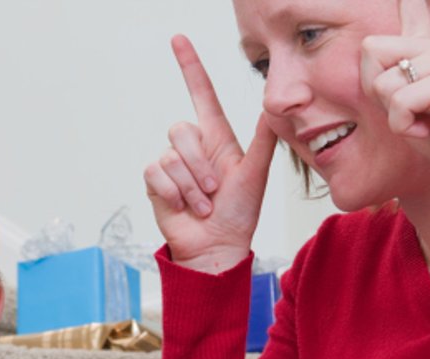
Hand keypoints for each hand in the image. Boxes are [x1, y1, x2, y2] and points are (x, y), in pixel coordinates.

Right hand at [144, 35, 278, 273]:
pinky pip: (157, 172)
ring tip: (203, 204)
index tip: (178, 40)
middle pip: (182, 129)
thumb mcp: (256, 175)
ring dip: (191, 185)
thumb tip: (274, 108)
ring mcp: (172, 165)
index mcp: (217, 139)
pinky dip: (174, 193)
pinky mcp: (155, 182)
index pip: (201, 94)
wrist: (218, 247)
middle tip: (214, 191)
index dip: (190, 67)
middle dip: (200, 164)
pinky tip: (184, 208)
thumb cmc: (239, 215)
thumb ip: (263, 141)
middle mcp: (193, 148)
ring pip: (172, 155)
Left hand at [359, 0, 429, 177]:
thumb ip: (387, 81)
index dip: (409, 1)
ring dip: (394, 115)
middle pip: (370, 49)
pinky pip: (400, 103)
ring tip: (422, 119)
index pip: (411, 6)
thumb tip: (368, 49)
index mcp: (424, 49)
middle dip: (375, 89)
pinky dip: (404, 126)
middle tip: (405, 109)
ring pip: (383, 84)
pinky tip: (427, 128)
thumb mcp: (406, 107)